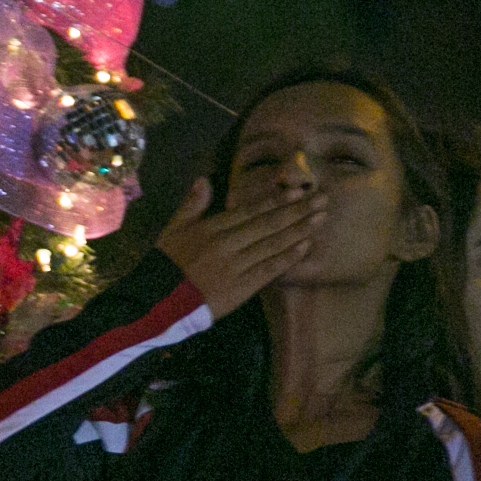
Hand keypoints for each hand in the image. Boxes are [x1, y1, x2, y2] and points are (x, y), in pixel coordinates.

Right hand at [152, 179, 324, 318]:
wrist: (157, 300)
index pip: (249, 211)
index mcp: (211, 228)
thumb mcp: (172, 229)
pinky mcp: (241, 287)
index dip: (275, 201)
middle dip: (297, 211)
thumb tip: (204, 180)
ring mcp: (235, 266)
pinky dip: (288, 258)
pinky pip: (268, 270)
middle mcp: (227, 243)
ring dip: (299, 231)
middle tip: (323, 200)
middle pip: (267, 224)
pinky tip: (306, 247)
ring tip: (321, 219)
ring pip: (272, 244)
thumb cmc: (165, 264)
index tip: (297, 190)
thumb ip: (191, 205)